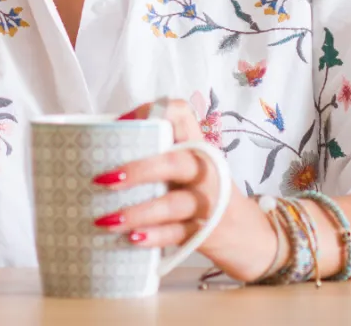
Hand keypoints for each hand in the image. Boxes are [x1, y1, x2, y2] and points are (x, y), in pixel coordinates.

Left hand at [89, 97, 283, 283]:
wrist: (250, 235)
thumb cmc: (205, 194)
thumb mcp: (189, 168)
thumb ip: (159, 156)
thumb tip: (101, 153)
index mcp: (197, 144)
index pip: (180, 113)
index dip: (150, 112)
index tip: (122, 122)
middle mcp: (205, 169)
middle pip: (176, 161)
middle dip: (139, 169)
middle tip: (105, 179)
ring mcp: (209, 202)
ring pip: (173, 204)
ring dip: (138, 212)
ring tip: (107, 219)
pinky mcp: (208, 233)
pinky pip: (177, 235)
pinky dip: (153, 237)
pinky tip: (133, 239)